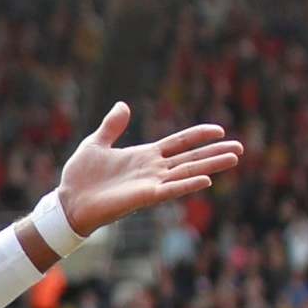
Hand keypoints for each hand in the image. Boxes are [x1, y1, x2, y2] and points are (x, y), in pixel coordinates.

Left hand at [53, 102, 242, 238]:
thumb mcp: (95, 143)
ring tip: (233, 159)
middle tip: (240, 149)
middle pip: (190, 158)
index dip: (198, 136)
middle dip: (214, 153)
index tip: (219, 130)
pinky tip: (205, 180)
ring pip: (187, 172)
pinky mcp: (143, 197)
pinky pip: (169, 190)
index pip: (178, 143)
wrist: (67, 201)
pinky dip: (187, 185)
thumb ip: (112, 126)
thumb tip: (123, 105)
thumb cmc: (80, 177)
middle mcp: (152, 170)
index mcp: (144, 156)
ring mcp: (150, 184)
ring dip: (210, 165)